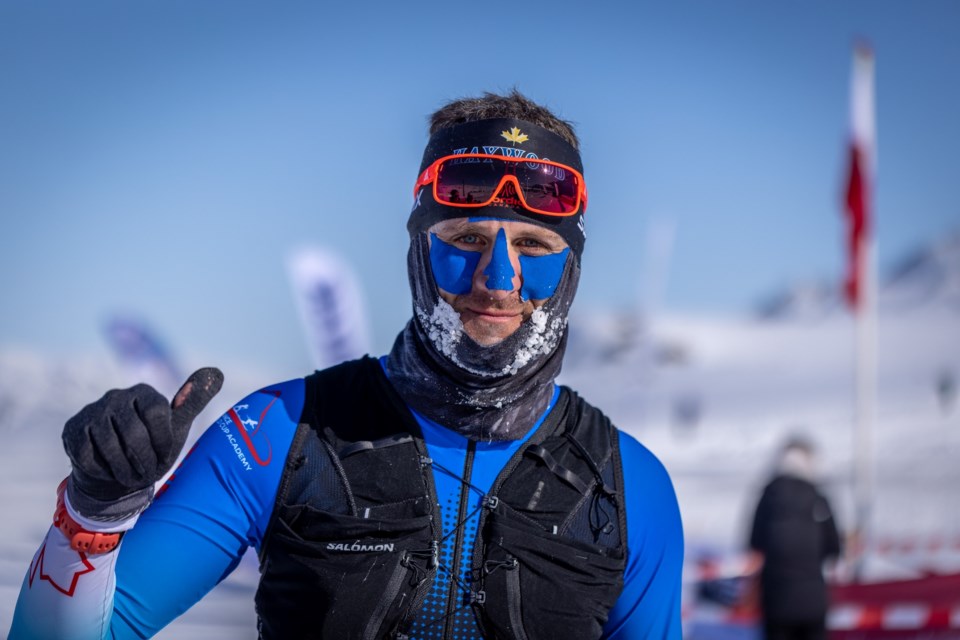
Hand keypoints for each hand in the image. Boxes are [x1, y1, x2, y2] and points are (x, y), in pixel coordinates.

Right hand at [62, 368, 222, 520]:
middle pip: (134, 433)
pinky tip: (108, 470)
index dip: (162, 441)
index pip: (157, 413)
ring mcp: (92, 411)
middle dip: (144, 460)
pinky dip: (102, 470)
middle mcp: (116, 396)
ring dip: (124, 469)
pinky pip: (88, 455)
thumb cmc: (152, 445)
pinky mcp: (72, 428)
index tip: (164, 454)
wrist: (116, 470)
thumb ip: (195, 400)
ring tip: (131, 475)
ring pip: (110, 447)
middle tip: (147, 472)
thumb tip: (216, 371)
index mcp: (144, 392)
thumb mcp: (177, 425)